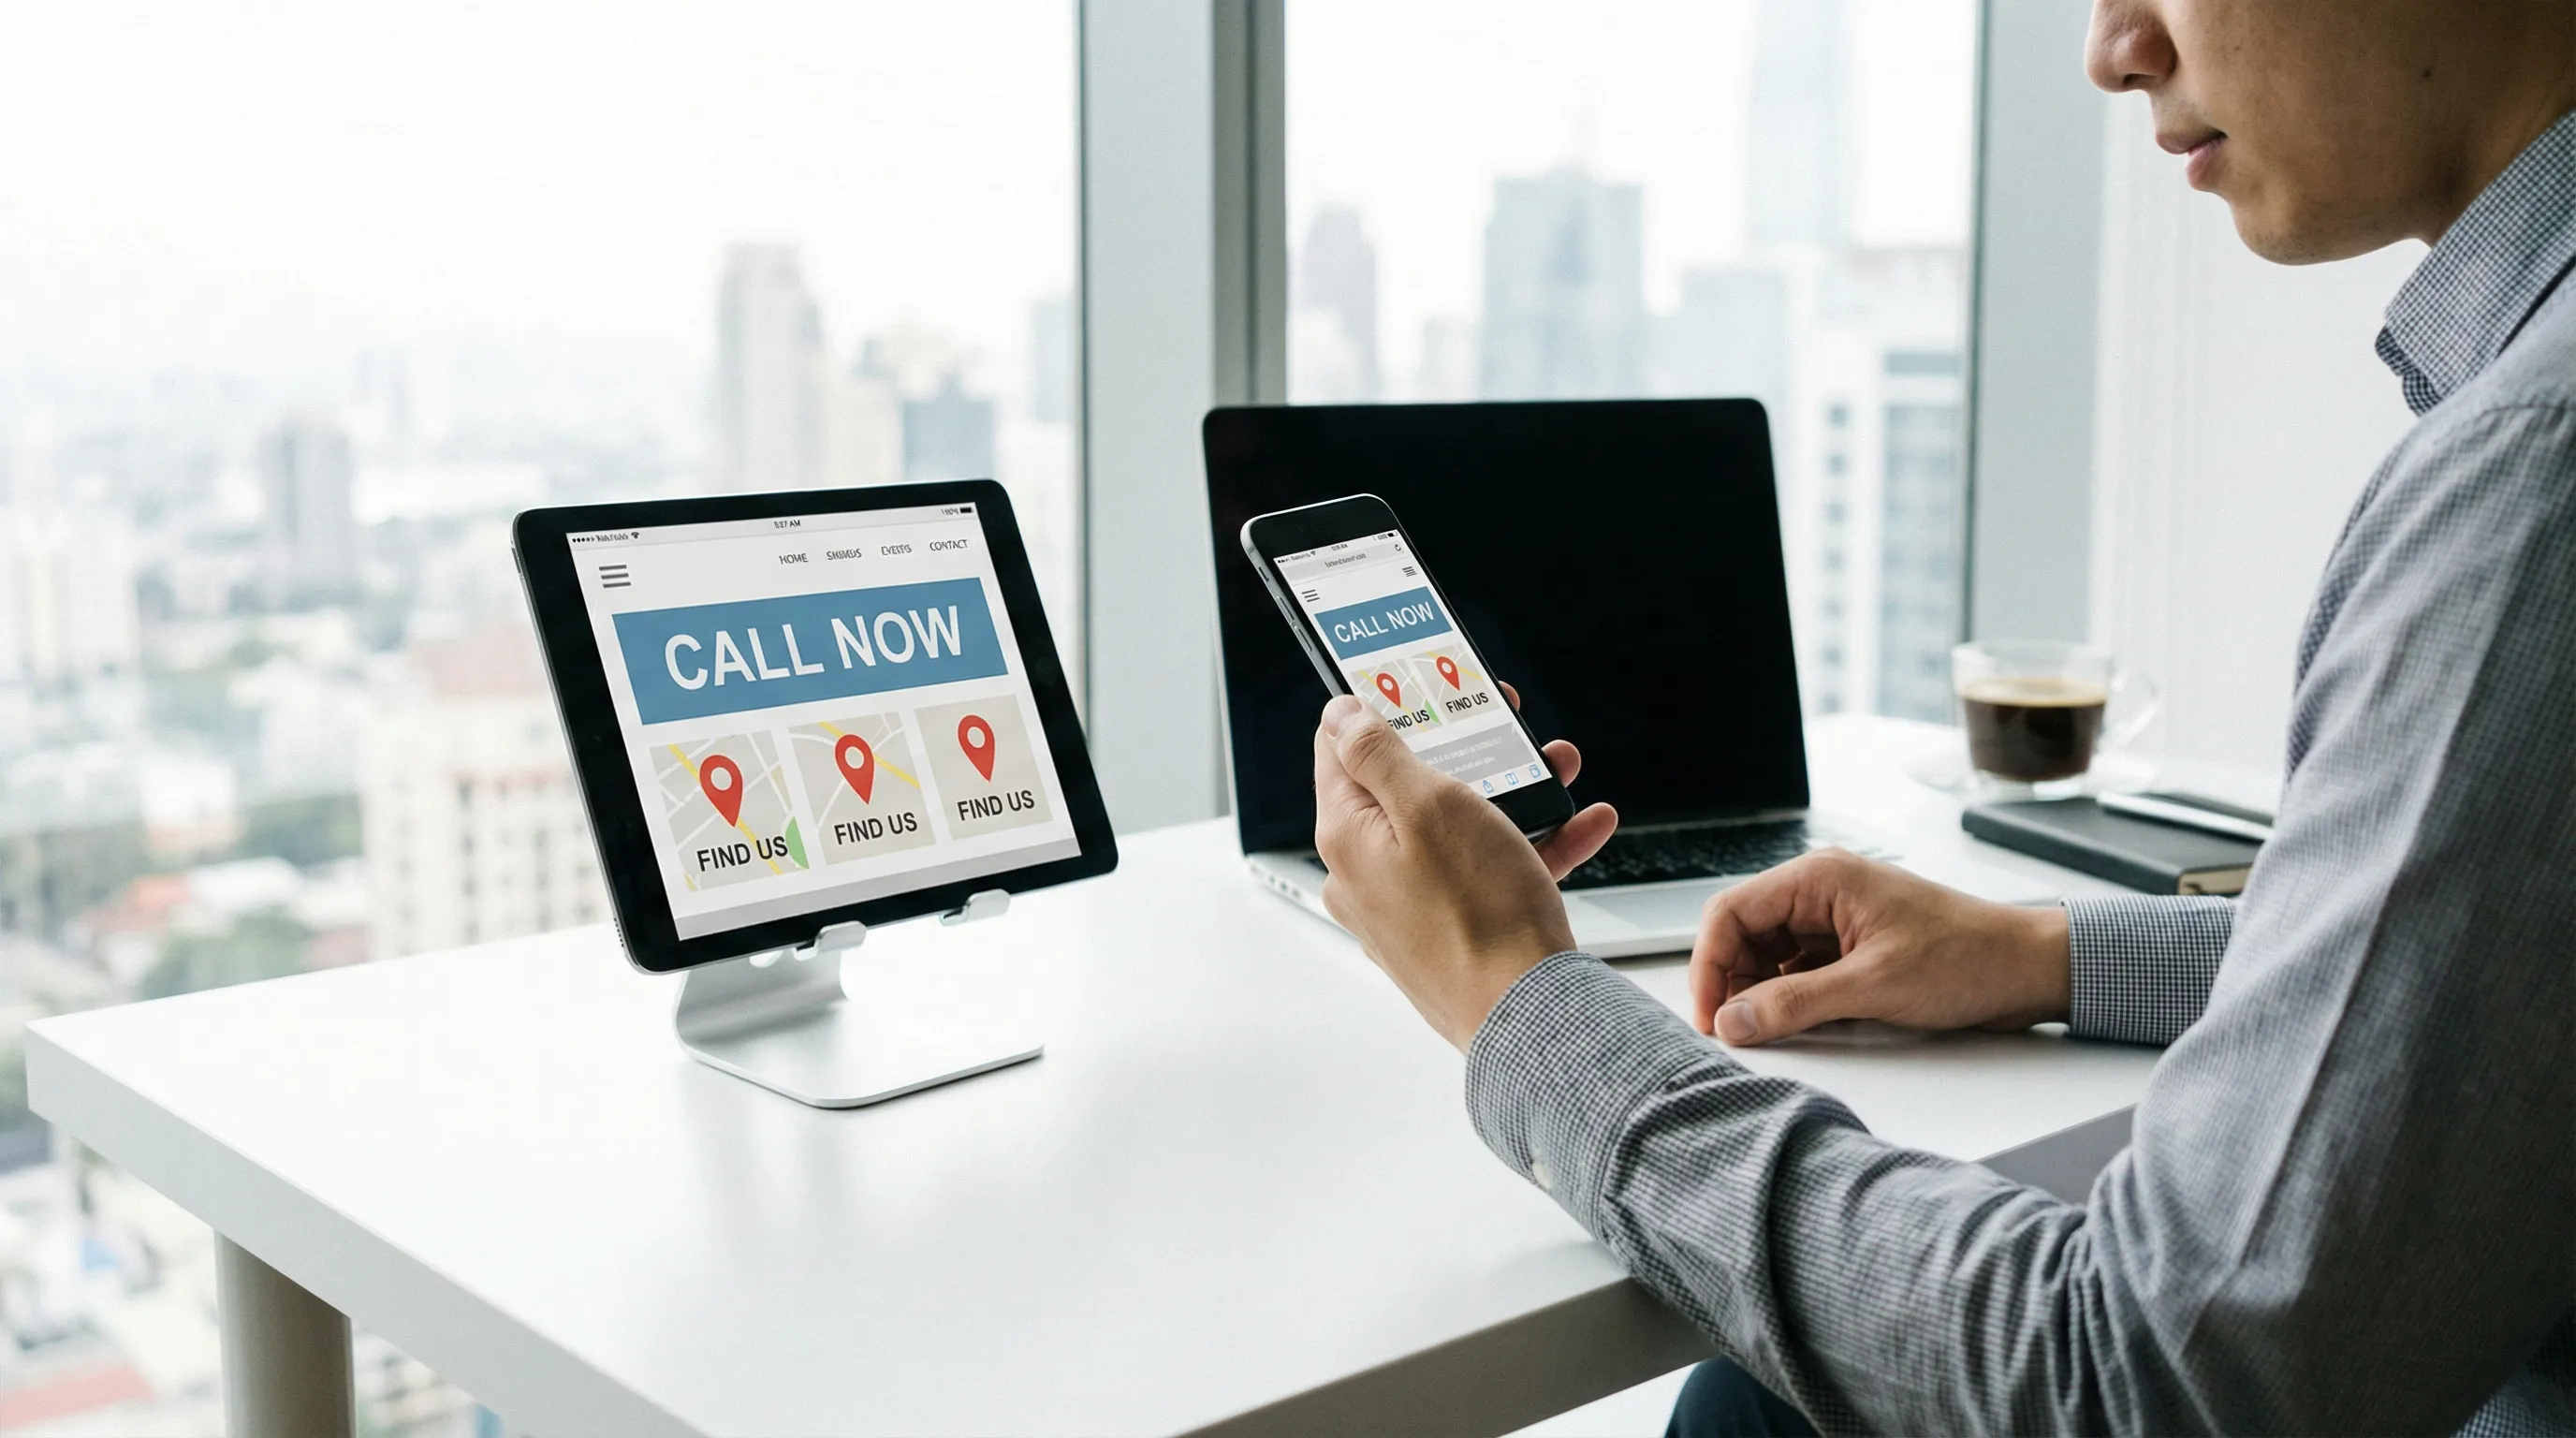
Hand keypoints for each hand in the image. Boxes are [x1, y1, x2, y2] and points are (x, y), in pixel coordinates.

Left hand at [1312, 693, 1618, 1049]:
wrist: (1526, 1015)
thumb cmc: (1477, 915)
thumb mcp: (1429, 804)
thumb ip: (1378, 753)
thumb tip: (1339, 713)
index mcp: (1345, 835)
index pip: (1339, 748)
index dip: (1379, 707)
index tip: (1419, 685)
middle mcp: (1365, 872)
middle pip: (1406, 785)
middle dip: (1464, 747)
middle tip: (1504, 722)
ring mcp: (1407, 904)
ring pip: (1455, 827)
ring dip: (1510, 791)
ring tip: (1555, 768)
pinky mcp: (1449, 930)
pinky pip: (1485, 872)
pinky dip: (1530, 844)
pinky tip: (1581, 824)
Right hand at [1689, 851, 2071, 1045]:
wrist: (2029, 969)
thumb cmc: (1968, 958)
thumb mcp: (1875, 986)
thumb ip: (1796, 1005)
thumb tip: (1733, 1022)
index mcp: (1819, 879)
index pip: (1730, 913)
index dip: (1709, 966)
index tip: (1710, 1017)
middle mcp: (1820, 892)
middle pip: (1743, 934)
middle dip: (1731, 983)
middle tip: (1733, 1033)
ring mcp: (1834, 921)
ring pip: (1767, 956)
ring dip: (1759, 994)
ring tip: (1766, 1032)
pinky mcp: (1849, 949)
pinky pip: (1797, 972)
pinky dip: (1787, 999)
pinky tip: (1795, 1025)